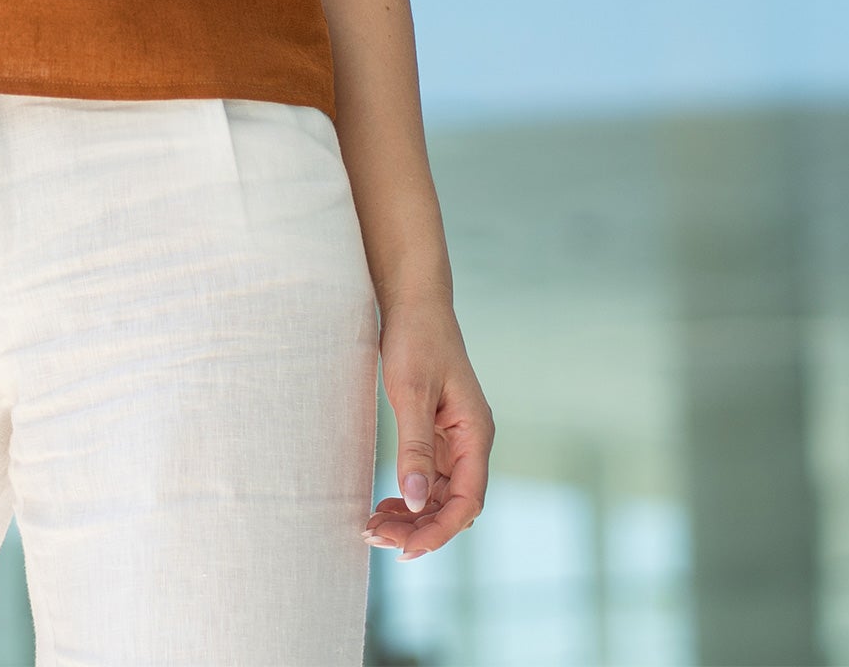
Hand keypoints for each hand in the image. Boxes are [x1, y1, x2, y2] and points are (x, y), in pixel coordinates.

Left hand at [364, 297, 492, 560]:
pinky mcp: (438, 433)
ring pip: (440, 495)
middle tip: (374, 536)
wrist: (412, 300)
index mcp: (475, 434)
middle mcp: (471, 441)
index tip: (404, 549)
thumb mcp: (411, 392)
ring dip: (412, 516)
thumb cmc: (415, 338)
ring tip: (373, 527)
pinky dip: (409, 495)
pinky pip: (429, 478)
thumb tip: (414, 501)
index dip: (438, 531)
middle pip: (453, 505)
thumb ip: (414, 447)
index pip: (467, 502)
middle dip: (419, 528)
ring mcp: (455, 439)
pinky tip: (384, 504)